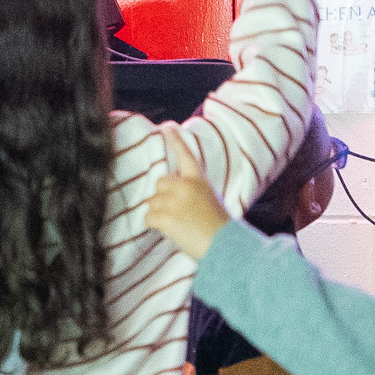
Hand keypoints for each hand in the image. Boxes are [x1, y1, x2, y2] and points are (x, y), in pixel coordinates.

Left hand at [146, 129, 231, 260]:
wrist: (225, 245)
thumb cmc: (220, 228)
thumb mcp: (212, 201)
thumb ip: (193, 192)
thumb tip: (174, 196)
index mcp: (198, 180)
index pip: (185, 155)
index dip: (176, 140)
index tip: (167, 128)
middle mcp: (184, 186)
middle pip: (160, 183)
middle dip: (163, 196)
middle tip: (177, 212)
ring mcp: (173, 200)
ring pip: (152, 202)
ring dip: (160, 214)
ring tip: (178, 225)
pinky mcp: (165, 216)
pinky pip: (148, 218)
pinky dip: (155, 226)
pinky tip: (170, 231)